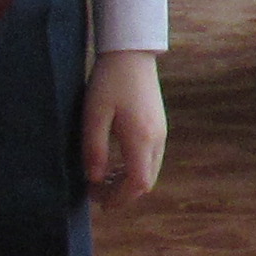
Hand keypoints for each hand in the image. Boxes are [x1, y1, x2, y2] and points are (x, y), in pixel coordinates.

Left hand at [82, 52, 166, 209]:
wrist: (131, 54)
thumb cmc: (109, 82)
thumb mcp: (94, 115)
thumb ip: (94, 149)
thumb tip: (94, 179)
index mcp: (140, 138)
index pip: (137, 183)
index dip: (119, 198)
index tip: (97, 201)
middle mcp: (156, 139)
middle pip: (147, 181)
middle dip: (123, 194)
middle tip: (97, 194)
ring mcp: (161, 132)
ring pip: (151, 171)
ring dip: (129, 182)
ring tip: (104, 180)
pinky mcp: (159, 126)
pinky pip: (151, 158)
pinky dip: (135, 168)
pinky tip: (117, 163)